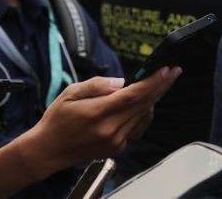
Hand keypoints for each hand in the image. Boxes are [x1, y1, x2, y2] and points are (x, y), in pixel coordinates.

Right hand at [17, 67, 181, 180]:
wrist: (47, 151)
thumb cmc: (57, 119)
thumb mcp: (70, 93)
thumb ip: (97, 85)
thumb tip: (122, 82)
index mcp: (97, 113)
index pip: (133, 95)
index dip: (153, 82)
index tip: (167, 70)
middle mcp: (110, 129)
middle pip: (144, 104)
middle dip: (161, 86)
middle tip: (174, 71)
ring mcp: (116, 141)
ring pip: (144, 115)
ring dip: (155, 98)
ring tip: (161, 82)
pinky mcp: (118, 148)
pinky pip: (139, 126)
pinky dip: (145, 112)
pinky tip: (146, 102)